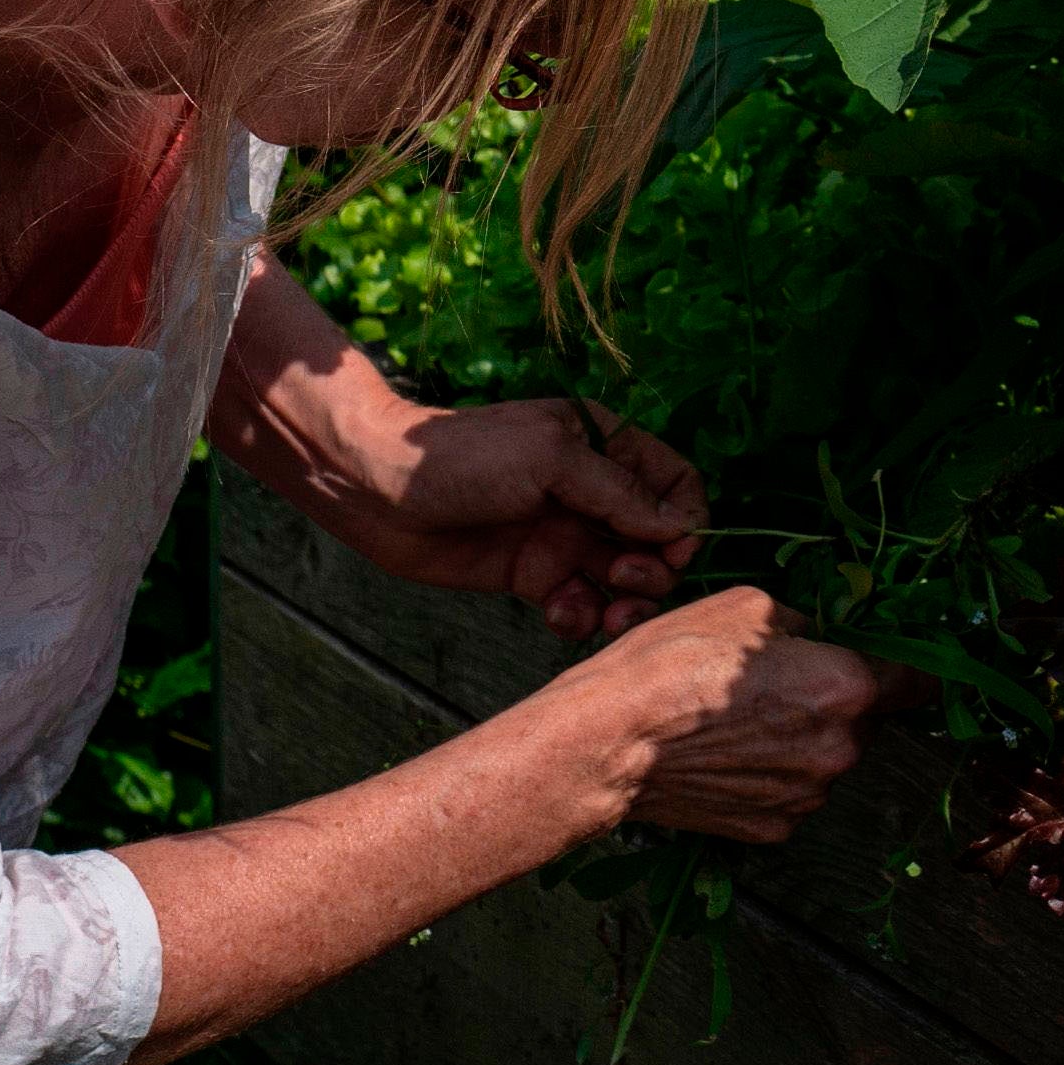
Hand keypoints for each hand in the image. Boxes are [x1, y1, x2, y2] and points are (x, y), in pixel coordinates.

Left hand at [320, 395, 711, 642]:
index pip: (675, 484)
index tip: (672, 550)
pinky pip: (580, 606)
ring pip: (623, 582)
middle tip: (620, 578)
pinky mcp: (533, 577)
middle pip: (657, 542)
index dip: (685, 520)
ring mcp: (562, 537)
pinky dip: (579, 618)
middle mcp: (590, 493)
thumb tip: (680, 529)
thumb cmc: (462, 457)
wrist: (378, 491)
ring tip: (604, 615)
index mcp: (603, 446)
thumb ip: (618, 492)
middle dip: (654, 569)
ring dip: (624, 604)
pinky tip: (555, 613)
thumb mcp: (549, 459)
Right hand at [577, 588, 889, 843]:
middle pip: (865, 720)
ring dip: (802, 740)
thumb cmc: (672, 664)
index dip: (905, 667)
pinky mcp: (774, 828)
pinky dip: (772, 775)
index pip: (917, 682)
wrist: (610, 740)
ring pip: (825, 758)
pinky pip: (791, 792)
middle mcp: (839, 749)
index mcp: (845, 687)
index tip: (893, 663)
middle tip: (780, 684)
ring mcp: (807, 796)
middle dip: (835, 702)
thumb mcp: (747, 606)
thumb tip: (823, 638)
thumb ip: (807, 626)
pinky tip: (728, 755)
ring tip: (740, 721)